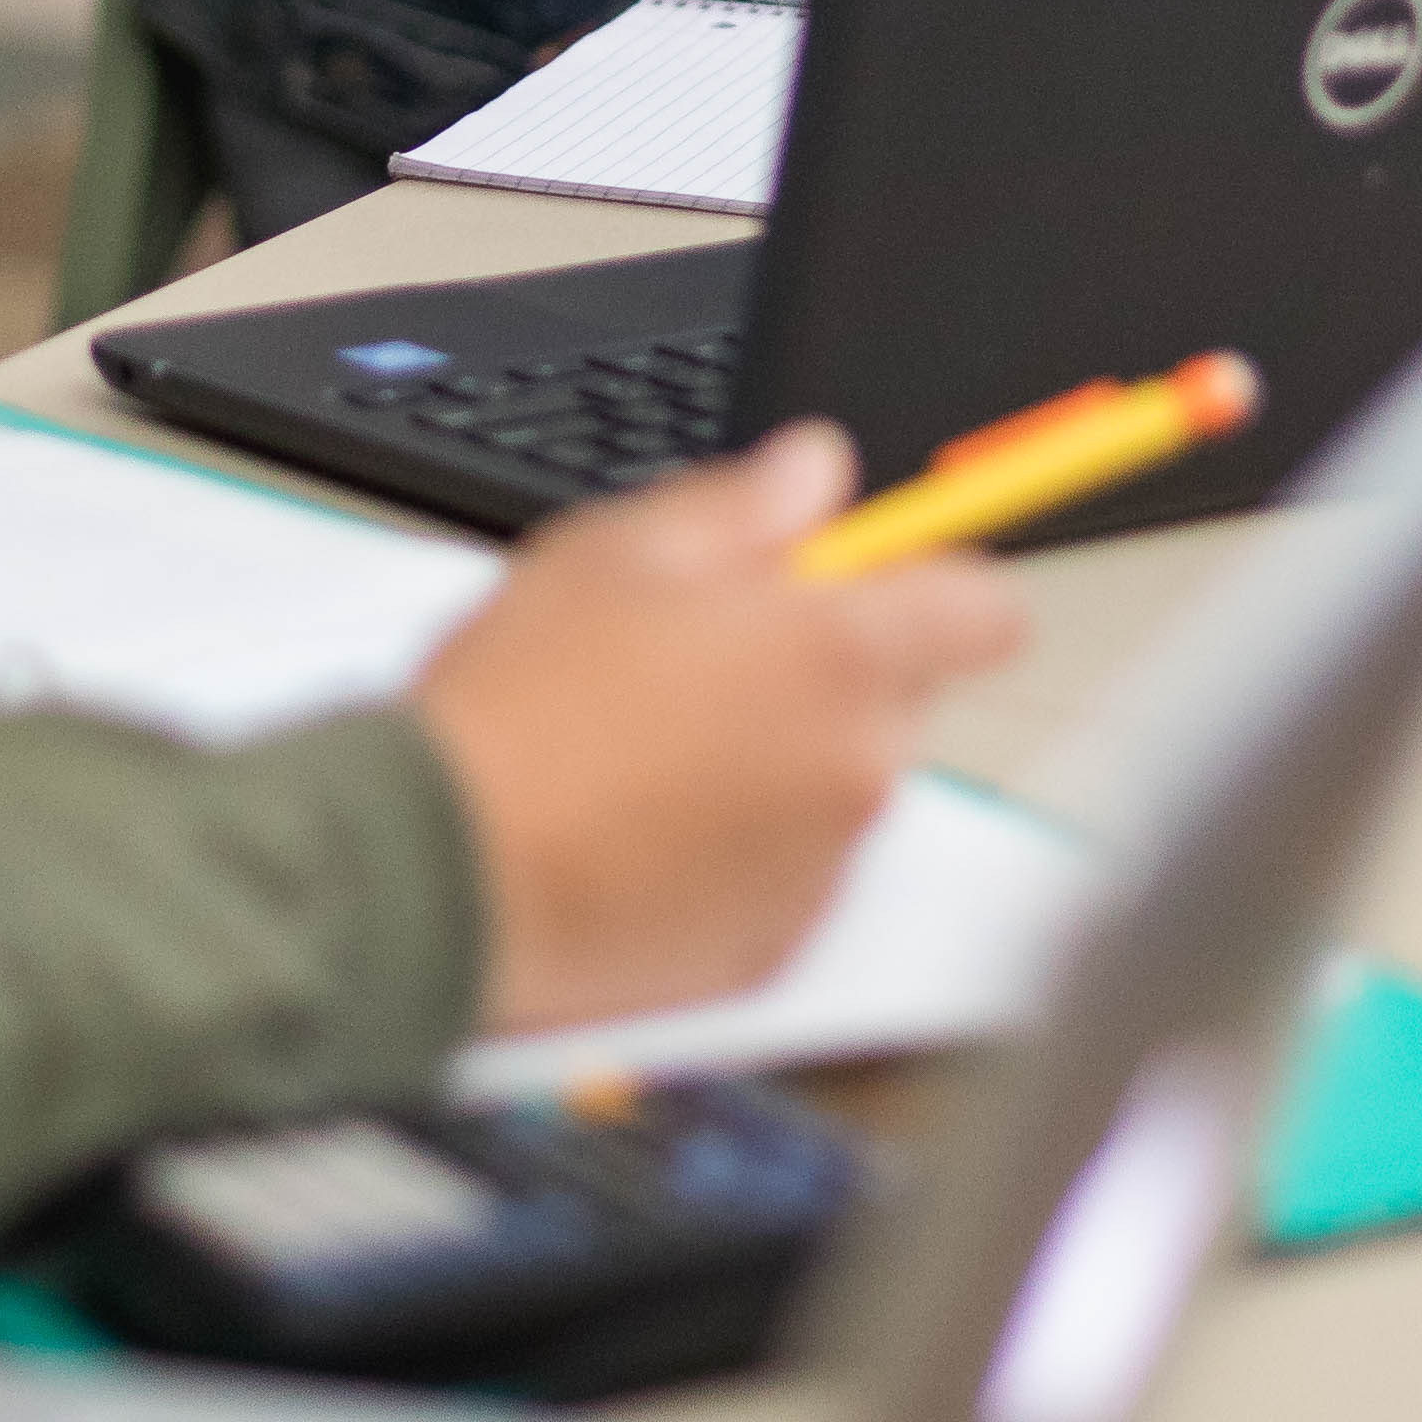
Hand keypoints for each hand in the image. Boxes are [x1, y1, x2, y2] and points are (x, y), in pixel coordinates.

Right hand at [411, 422, 1026, 1036]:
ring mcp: (819, 872)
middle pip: (904, 696)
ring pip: (840, 784)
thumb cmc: (518, 712)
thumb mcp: (618, 550)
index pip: (983, 610)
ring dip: (783, 757)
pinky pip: (789, 875)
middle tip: (709, 651)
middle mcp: (855, 770)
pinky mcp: (770, 949)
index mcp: (837, 657)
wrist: (438, 874)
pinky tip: (642, 824)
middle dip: (831, 667)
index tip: (879, 578)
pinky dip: (742, 848)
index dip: (933, 583)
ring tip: (650, 743)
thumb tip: (816, 471)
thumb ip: (745, 503)